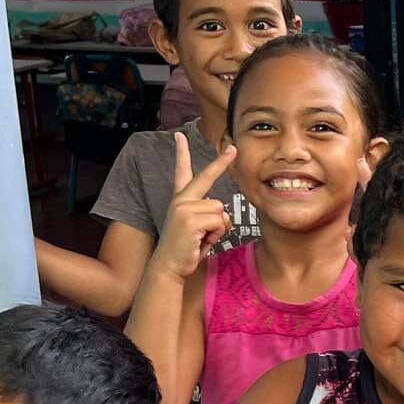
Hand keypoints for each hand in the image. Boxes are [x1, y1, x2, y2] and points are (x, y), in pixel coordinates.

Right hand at [154, 132, 237, 279]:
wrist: (170, 267)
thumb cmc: (186, 249)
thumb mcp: (198, 228)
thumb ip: (209, 216)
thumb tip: (223, 213)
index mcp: (180, 200)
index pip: (181, 172)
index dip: (181, 154)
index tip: (179, 136)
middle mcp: (180, 200)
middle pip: (206, 177)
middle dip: (221, 162)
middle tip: (233, 148)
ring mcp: (184, 208)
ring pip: (220, 209)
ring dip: (219, 227)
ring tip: (203, 237)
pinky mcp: (190, 219)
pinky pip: (219, 221)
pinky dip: (217, 233)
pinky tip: (201, 240)